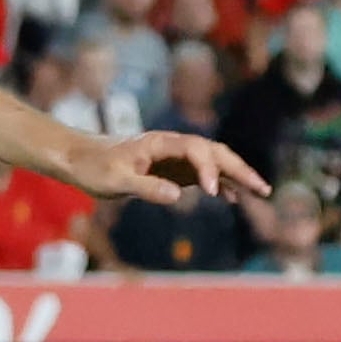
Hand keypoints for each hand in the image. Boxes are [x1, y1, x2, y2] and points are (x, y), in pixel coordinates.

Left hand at [66, 129, 265, 204]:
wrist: (78, 159)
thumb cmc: (93, 167)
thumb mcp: (115, 182)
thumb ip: (145, 187)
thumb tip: (177, 195)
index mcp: (160, 143)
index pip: (196, 150)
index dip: (208, 169)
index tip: (212, 193)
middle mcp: (172, 147)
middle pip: (214, 152)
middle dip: (240, 169)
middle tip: (262, 188)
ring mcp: (173, 158)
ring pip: (213, 162)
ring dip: (237, 175)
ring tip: (260, 191)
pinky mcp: (171, 170)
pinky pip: (201, 175)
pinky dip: (219, 184)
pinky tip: (233, 198)